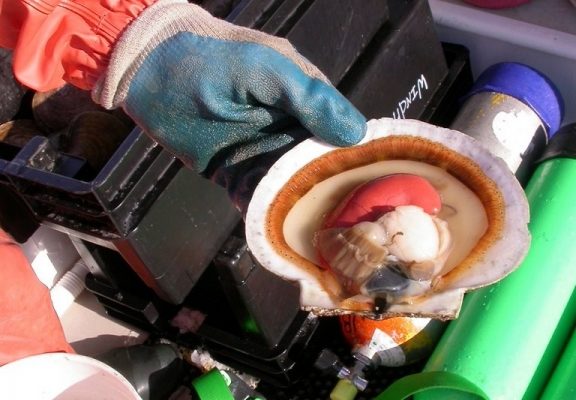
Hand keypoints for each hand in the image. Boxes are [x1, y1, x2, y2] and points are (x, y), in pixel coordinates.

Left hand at [93, 1, 365, 211]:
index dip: (356, 161)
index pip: (343, 134)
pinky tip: (279, 233)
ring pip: (292, 189)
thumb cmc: (209, 60)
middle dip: (330, 193)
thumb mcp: (264, 68)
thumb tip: (355, 133)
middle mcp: (290, 131)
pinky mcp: (237, 174)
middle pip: (321, 168)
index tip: (368, 190)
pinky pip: (259, 199)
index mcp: (306, 101)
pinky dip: (268, 215)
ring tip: (315, 235)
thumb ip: (309, 96)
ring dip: (301, 209)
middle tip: (342, 223)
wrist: (150, 71)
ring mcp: (263, 155)